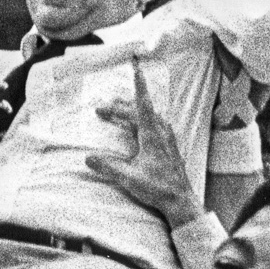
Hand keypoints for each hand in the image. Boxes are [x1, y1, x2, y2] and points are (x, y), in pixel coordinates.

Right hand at [86, 63, 202, 230]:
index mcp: (152, 135)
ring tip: (116, 113)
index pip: (142, 105)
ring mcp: (167, 138)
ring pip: (148, 117)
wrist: (180, 201)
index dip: (138, 85)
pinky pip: (154, 125)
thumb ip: (108, 166)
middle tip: (101, 109)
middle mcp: (161, 132)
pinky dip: (141, 121)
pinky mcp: (168, 146)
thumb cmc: (158, 188)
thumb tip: (88, 158)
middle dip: (120, 107)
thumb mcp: (128, 178)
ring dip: (131, 113)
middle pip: (140, 111)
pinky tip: (136, 128)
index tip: (135, 67)